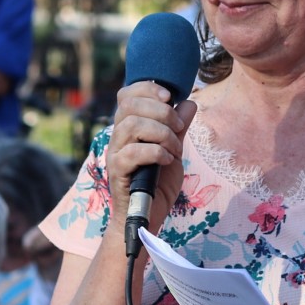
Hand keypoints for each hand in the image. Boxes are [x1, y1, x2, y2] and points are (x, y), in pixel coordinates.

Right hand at [105, 80, 197, 228]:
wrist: (149, 217)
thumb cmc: (158, 184)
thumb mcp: (174, 151)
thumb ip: (179, 128)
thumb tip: (189, 102)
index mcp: (130, 127)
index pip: (127, 94)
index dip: (147, 88)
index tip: (169, 97)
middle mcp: (118, 137)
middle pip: (130, 105)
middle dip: (161, 111)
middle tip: (179, 128)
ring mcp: (115, 153)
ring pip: (132, 125)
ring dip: (162, 133)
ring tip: (175, 148)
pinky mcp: (117, 171)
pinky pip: (133, 152)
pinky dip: (156, 152)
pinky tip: (167, 160)